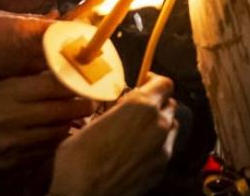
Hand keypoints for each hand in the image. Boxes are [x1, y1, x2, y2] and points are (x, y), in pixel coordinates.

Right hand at [0, 71, 95, 180]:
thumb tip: (62, 65)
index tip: (89, 79)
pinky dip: (56, 141)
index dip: (77, 82)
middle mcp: (12, 119)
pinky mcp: (15, 163)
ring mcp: (14, 144)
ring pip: (59, 132)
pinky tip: (57, 133)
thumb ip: (27, 78)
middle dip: (84, 104)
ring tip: (78, 116)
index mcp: (7, 93)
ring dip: (72, 124)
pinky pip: (47, 151)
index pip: (54, 84)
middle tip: (92, 100)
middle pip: (64, 110)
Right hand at [49, 74, 177, 195]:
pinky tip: (136, 153)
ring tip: (136, 133)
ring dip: (158, 125)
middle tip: (137, 110)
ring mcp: (163, 148)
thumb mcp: (90, 125)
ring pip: (170, 126)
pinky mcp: (162, 168)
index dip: (154, 81)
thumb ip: (114, 112)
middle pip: (169, 104)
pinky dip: (156, 146)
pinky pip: (165, 149)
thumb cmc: (79, 162)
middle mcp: (158, 124)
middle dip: (156, 104)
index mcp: (141, 106)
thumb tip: (118, 110)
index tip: (144, 83)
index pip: (164, 83)